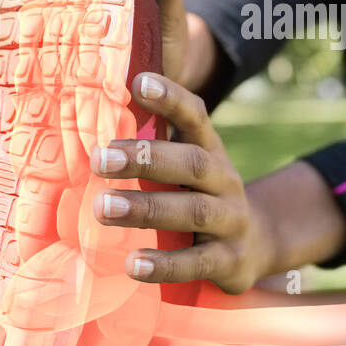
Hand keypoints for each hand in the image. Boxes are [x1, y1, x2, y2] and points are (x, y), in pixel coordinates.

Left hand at [87, 71, 276, 294]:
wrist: (256, 246)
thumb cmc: (199, 198)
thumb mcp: (185, 169)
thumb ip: (151, 151)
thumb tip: (89, 123)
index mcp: (210, 152)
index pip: (196, 117)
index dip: (171, 98)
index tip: (138, 82)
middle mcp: (225, 181)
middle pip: (191, 163)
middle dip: (145, 159)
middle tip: (99, 158)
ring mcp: (231, 221)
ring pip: (193, 211)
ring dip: (146, 208)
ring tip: (103, 207)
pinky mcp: (230, 261)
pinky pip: (197, 262)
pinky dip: (165, 264)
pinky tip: (133, 264)